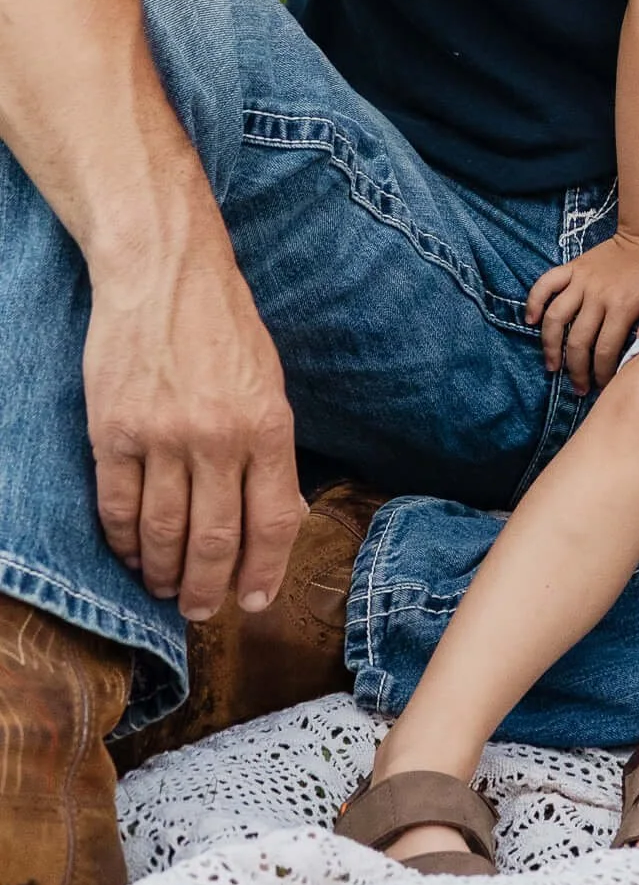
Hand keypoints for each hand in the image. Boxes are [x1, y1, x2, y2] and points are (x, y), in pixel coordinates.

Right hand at [83, 229, 304, 622]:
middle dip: (210, 588)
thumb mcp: (269, 381)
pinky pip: (117, 507)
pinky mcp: (113, 433)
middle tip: (202, 611)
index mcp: (267, 424)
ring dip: (164, 572)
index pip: (273, 520)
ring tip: (166, 589)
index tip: (253, 602)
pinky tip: (130, 554)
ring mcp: (161, 437)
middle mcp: (217, 437)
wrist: (163, 273)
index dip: (264, 571)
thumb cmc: (223, 326)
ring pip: (163, 533)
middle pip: (216, 539)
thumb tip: (278, 516)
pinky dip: (123, 542)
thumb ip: (270, 448)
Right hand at [527, 228, 638, 392]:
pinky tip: (531, 321)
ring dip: (550, 345)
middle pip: (578, 341)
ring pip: (556, 318)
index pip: (605, 351)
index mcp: (622, 307)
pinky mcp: (572, 268)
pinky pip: (546, 283)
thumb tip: (638, 349)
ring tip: (552, 365)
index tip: (602, 386)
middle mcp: (598, 296)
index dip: (601, 374)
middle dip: (576, 370)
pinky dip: (534, 301)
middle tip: (578, 387)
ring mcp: (582, 282)